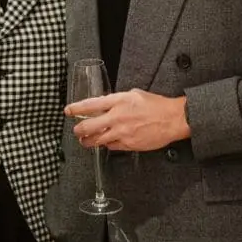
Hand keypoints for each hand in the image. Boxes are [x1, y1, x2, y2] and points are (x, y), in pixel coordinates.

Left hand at [65, 89, 190, 151]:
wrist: (173, 119)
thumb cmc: (156, 105)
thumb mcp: (134, 94)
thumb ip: (117, 99)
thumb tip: (105, 104)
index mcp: (118, 101)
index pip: (90, 105)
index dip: (76, 109)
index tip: (68, 111)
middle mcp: (117, 117)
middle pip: (88, 126)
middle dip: (78, 130)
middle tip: (76, 131)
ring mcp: (122, 132)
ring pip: (97, 140)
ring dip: (88, 141)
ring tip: (84, 141)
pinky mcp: (129, 145)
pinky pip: (111, 147)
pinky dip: (106, 145)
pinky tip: (105, 143)